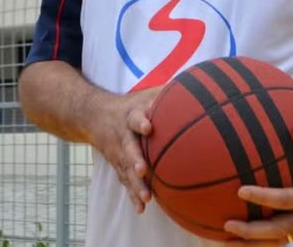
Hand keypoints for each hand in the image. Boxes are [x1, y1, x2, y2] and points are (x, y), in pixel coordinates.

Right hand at [88, 87, 161, 213]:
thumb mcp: (144, 94)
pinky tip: (141, 209)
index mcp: (130, 116)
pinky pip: (124, 182)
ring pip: (125, 170)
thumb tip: (199, 85)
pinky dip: (131, 195)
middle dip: (134, 160)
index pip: (135, 117)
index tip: (148, 127)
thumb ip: (167, 92)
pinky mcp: (117, 165)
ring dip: (134, 184)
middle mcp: (122, 136)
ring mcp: (118, 153)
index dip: (141, 121)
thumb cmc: (131, 104)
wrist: (93, 115)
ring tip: (146, 198)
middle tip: (142, 170)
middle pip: (128, 148)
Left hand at [222, 122, 292, 243]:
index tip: (241, 190)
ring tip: (224, 241)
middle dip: (251, 232)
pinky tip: (238, 240)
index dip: (263, 197)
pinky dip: (259, 244)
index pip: (285, 200)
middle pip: (277, 231)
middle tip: (227, 225)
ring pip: (276, 242)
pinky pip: (279, 241)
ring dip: (251, 245)